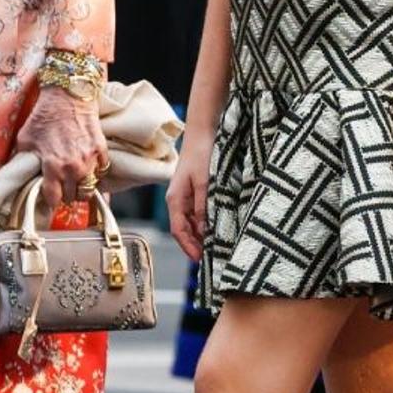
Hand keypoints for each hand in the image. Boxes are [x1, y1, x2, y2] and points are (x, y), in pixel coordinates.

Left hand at [15, 87, 108, 210]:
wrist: (67, 96)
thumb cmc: (44, 116)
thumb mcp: (25, 139)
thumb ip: (27, 160)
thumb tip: (26, 173)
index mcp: (52, 166)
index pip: (54, 198)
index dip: (51, 200)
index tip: (50, 198)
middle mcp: (73, 166)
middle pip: (73, 196)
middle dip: (67, 194)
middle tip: (63, 188)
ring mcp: (90, 159)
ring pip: (89, 188)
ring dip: (82, 187)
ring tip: (76, 182)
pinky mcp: (101, 150)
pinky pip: (101, 172)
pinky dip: (96, 173)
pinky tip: (88, 167)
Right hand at [167, 126, 214, 261]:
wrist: (203, 133)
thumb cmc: (202, 155)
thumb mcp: (205, 184)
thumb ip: (203, 208)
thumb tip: (204, 232)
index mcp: (175, 200)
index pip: (178, 231)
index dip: (188, 247)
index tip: (200, 260)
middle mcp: (178, 200)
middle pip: (184, 230)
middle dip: (196, 245)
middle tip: (212, 258)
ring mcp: (186, 196)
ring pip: (192, 222)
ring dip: (201, 235)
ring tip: (216, 247)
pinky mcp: (195, 191)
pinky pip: (198, 213)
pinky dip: (206, 223)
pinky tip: (217, 227)